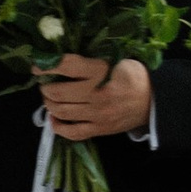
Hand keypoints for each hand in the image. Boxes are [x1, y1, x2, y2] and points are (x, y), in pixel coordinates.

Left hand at [38, 56, 152, 137]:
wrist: (153, 100)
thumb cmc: (132, 76)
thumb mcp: (116, 58)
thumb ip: (90, 60)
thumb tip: (59, 60)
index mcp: (101, 72)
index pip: (65, 66)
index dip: (46, 65)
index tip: (37, 66)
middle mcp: (97, 94)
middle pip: (57, 92)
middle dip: (45, 87)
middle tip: (45, 82)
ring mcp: (97, 115)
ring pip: (60, 112)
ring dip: (49, 104)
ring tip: (50, 97)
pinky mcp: (99, 130)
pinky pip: (72, 133)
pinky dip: (58, 127)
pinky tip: (55, 119)